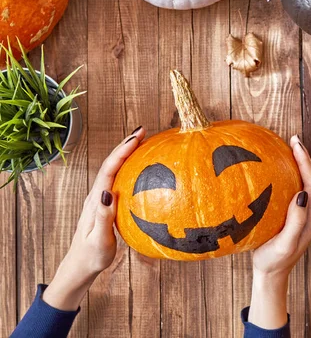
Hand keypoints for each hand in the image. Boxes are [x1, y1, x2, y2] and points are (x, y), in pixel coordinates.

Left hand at [42, 127, 145, 310]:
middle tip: (144, 131)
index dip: (122, 150)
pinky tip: (142, 170)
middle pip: (111, 164)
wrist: (80, 267)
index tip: (137, 136)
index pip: (109, 169)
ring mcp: (101, 199)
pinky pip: (119, 180)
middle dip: (126, 145)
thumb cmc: (91, 256)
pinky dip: (129, 169)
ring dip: (127, 154)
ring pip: (114, 170)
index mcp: (95, 201)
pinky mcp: (106, 204)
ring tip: (144, 143)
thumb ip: (104, 216)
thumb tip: (108, 191)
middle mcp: (97, 195)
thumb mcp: (99, 240)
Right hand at [249, 135, 310, 328]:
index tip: (296, 145)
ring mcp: (302, 215)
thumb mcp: (285, 244)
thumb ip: (295, 221)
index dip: (306, 163)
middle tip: (293, 139)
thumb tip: (302, 193)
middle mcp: (310, 215)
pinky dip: (289, 175)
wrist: (270, 276)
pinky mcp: (292, 216)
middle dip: (304, 158)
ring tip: (287, 148)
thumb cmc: (274, 261)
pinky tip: (276, 169)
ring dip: (298, 165)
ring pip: (304, 184)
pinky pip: (294, 190)